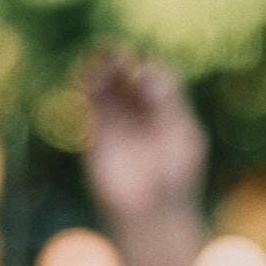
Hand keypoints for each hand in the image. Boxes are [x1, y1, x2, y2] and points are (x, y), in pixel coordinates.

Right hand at [80, 47, 207, 221]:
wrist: (152, 214)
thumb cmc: (175, 178)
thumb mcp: (181, 136)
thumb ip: (168, 103)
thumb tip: (146, 69)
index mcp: (166, 108)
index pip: (155, 76)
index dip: (148, 67)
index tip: (143, 69)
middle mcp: (141, 111)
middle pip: (127, 76)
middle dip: (120, 61)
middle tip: (114, 51)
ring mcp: (118, 122)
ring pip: (106, 88)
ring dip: (100, 70)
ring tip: (96, 58)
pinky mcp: (97, 136)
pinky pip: (91, 107)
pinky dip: (86, 90)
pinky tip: (84, 78)